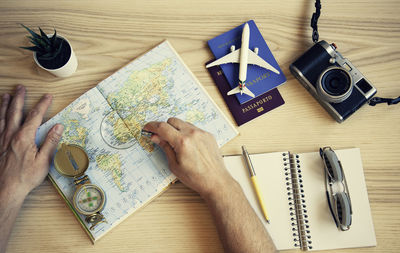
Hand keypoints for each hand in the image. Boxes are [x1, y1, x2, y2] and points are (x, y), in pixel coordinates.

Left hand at [0, 85, 63, 199]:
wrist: (5, 189)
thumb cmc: (25, 177)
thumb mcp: (43, 160)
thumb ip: (50, 141)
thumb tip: (58, 126)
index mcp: (24, 138)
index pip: (35, 116)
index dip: (42, 105)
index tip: (48, 96)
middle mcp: (10, 135)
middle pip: (14, 112)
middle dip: (19, 99)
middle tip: (20, 88)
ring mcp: (0, 140)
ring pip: (2, 118)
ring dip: (4, 105)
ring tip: (5, 96)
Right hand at [143, 117, 233, 196]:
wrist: (215, 181)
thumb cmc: (196, 177)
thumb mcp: (174, 165)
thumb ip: (165, 147)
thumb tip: (156, 137)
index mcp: (182, 142)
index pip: (162, 127)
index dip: (152, 126)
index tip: (147, 128)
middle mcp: (193, 134)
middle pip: (172, 121)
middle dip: (164, 127)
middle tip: (160, 137)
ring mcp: (202, 133)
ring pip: (183, 123)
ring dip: (176, 129)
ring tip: (176, 144)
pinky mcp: (208, 135)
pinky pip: (193, 128)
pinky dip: (187, 133)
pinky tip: (187, 145)